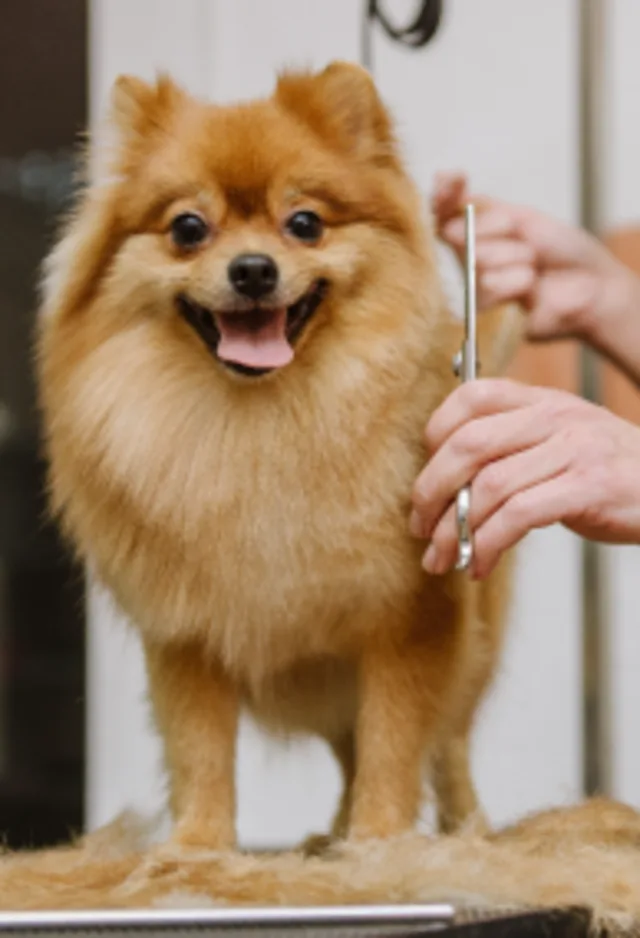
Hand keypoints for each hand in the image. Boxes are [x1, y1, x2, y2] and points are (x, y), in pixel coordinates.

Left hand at [410, 378, 639, 577]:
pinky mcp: (589, 487)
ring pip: (488, 486)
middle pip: (468, 445)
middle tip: (420, 527)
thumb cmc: (611, 474)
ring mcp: (574, 450)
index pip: (471, 396)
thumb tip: (446, 484)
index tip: (425, 477)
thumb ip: (512, 448)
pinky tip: (481, 564)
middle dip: (430, 491)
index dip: (435, 434)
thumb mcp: (561, 443)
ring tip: (443, 557)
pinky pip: (519, 516)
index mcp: (542, 402)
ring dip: (455, 530)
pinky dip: (489, 544)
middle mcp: (555, 417)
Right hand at [432, 173, 639, 364]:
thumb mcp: (525, 218)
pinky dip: (515, 282)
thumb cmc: (562, 251)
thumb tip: (448, 227)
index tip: (452, 180)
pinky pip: (488, 288)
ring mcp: (475, 287)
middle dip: (498, 231)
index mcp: (476, 232)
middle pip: (458, 234)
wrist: (593, 286)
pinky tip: (531, 287)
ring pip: (476, 262)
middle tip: (528, 244)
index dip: (442, 194)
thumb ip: (486, 216)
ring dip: (514, 258)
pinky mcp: (485, 316)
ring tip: (534, 267)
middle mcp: (468, 259)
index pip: (442, 211)